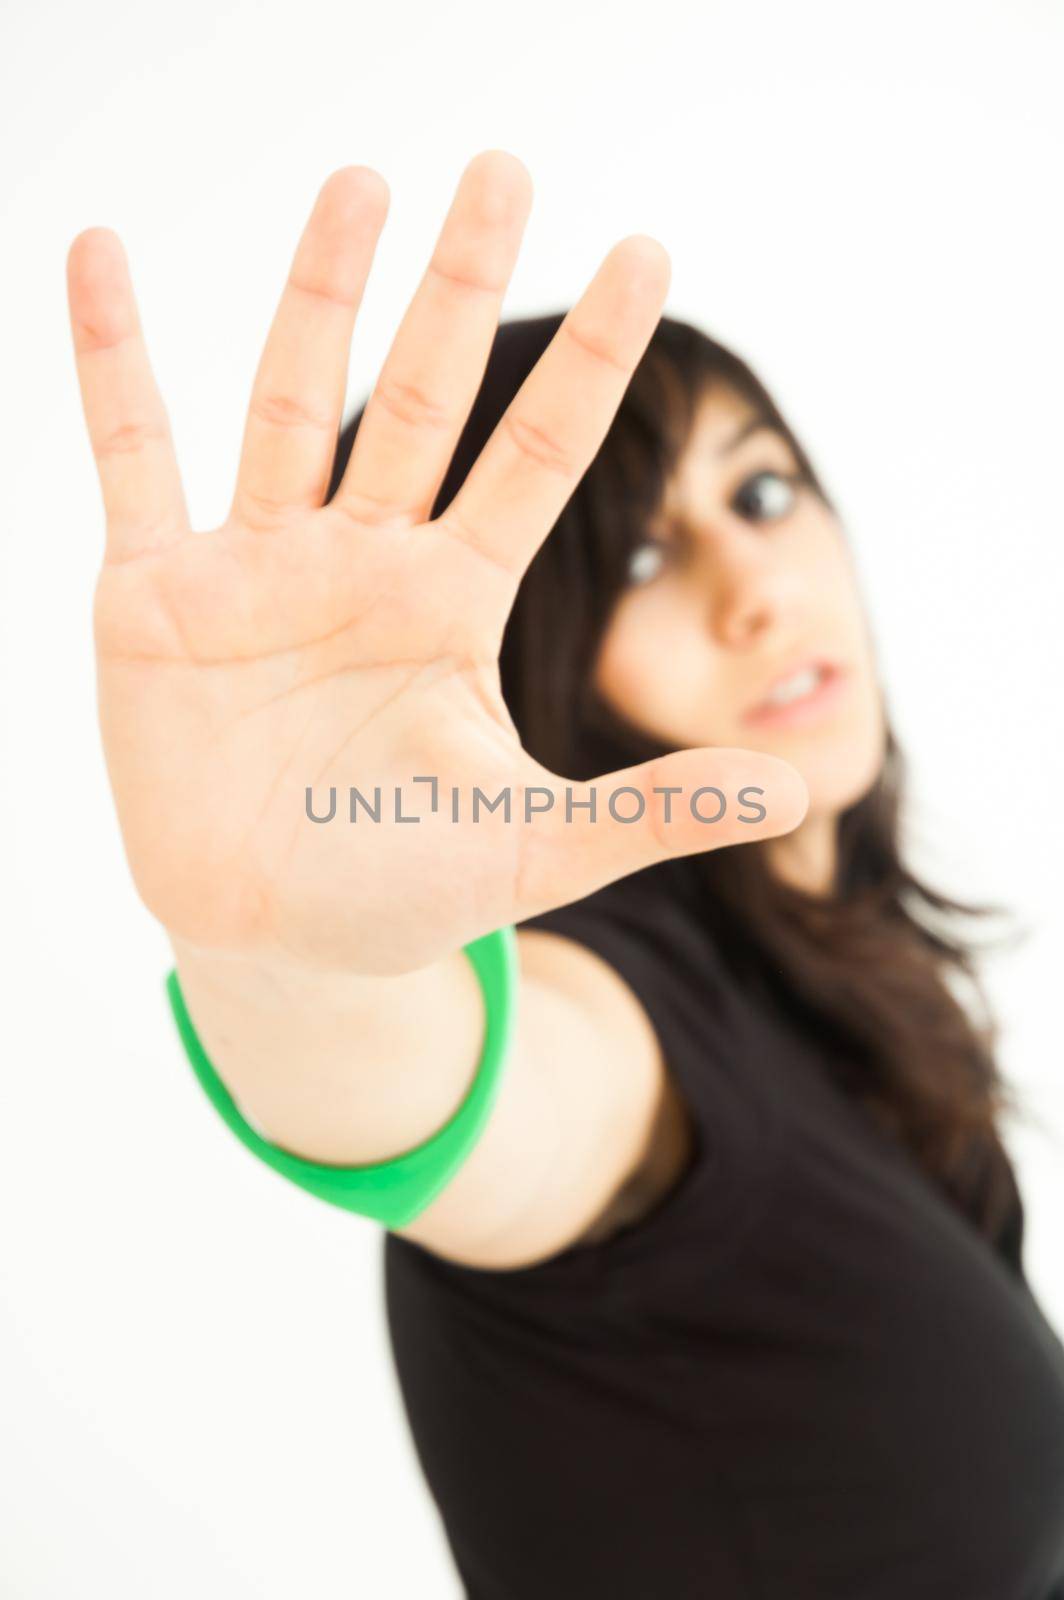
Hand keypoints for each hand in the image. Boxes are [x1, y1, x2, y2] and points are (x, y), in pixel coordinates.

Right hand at [67, 151, 807, 975]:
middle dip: (459, 289)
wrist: (272, 938)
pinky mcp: (156, 594)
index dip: (592, 360)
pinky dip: (111, 362)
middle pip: (422, 400)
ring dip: (319, 296)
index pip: (539, 457)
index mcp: (454, 602)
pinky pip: (131, 457)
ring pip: (290, 404)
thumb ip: (656, 810)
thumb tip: (797, 783)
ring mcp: (258, 568)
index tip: (648, 253)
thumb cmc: (401, 887)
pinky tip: (98, 257)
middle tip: (501, 169)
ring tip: (360, 184)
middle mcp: (364, 561)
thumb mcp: (538, 848)